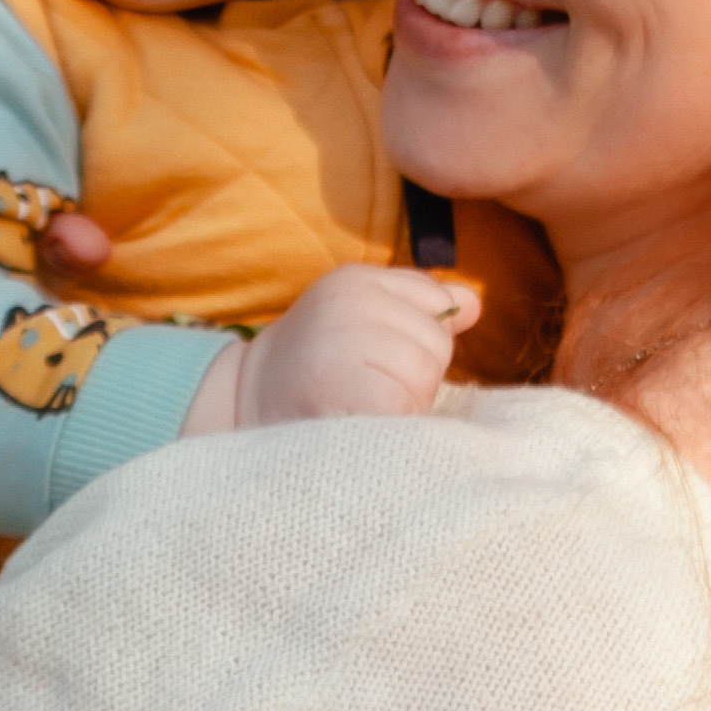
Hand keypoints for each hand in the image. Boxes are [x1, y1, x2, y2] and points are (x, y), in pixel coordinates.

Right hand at [189, 265, 482, 434]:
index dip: (415, 349)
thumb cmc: (312, 370)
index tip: (371, 364)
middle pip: (436, 349)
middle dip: (414, 382)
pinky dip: (392, 429)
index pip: (439, 309)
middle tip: (363, 395)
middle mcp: (347, 302)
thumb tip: (473, 304)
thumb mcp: (359, 317)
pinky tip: (359, 429)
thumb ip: (418, 304)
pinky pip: (401, 410)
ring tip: (357, 411)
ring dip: (402, 410)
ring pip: (423, 382)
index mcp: (355, 280)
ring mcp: (340, 344)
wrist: (238, 412)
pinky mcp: (338, 393)